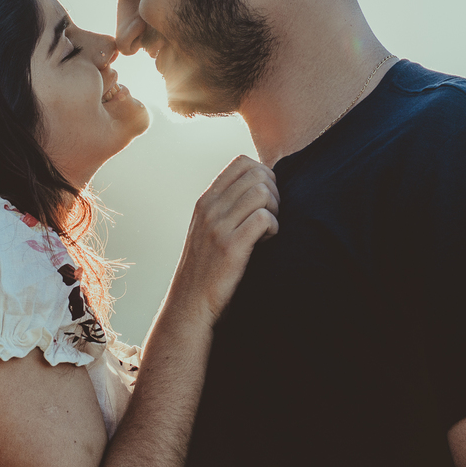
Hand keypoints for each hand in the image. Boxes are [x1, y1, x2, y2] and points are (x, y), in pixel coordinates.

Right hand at [166, 155, 279, 329]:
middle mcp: (210, 208)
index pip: (241, 162)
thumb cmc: (208, 267)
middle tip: (271, 215)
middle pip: (257, 174)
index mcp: (206, 200)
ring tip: (269, 228)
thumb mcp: (208, 229)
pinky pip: (264, 218)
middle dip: (274, 191)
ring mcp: (218, 227)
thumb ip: (225, 206)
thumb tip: (259, 185)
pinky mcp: (230, 247)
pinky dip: (274, 228)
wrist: (190, 304)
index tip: (265, 199)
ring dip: (275, 209)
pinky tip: (266, 241)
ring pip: (262, 192)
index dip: (263, 174)